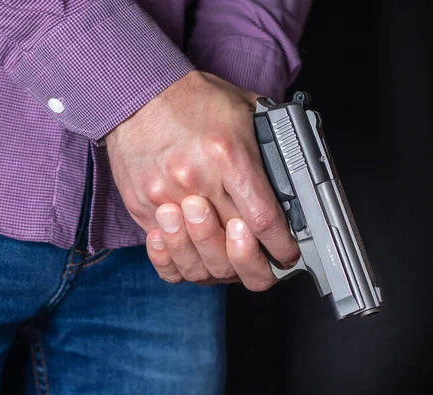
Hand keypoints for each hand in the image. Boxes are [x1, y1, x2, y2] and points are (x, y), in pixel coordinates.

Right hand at [105, 71, 299, 290]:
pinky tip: (192, 252)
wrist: (138, 94)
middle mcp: (196, 180)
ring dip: (217, 263)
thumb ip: (272, 144)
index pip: (264, 220)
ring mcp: (165, 197)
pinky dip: (181, 259)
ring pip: (197, 258)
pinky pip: (164, 251)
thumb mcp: (246, 109)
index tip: (287, 250)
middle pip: (231, 249)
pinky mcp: (142, 206)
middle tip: (260, 256)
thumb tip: (294, 178)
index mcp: (228, 156)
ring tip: (226, 251)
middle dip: (254, 263)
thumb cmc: (193, 101)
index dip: (282, 246)